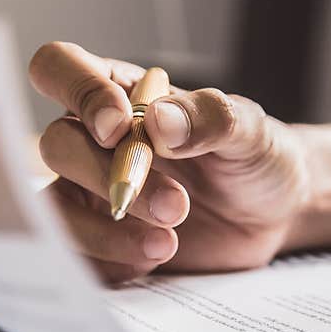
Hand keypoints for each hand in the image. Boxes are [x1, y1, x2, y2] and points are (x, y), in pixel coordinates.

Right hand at [29, 42, 309, 282]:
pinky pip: (76, 258)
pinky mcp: (99, 244)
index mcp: (120, 93)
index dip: (76, 92)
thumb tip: (159, 122)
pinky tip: (152, 258)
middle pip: (57, 145)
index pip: (60, 68)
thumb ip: (209, 117)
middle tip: (174, 205)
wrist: (274, 216)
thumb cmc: (254, 157)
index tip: (117, 130)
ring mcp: (90, 194)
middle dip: (107, 177)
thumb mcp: (249, 130)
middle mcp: (93, 141)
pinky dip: (110, 264)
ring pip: (56, 210)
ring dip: (104, 232)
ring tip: (165, 245)